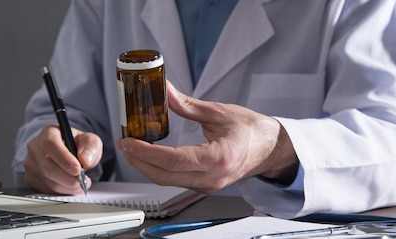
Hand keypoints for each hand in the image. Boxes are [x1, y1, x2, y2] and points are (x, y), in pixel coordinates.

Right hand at [24, 125, 102, 194]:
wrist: (69, 154)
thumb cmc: (77, 145)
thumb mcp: (90, 141)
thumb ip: (91, 146)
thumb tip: (85, 159)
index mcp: (48, 132)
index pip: (50, 144)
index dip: (64, 159)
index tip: (78, 169)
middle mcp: (35, 147)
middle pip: (47, 166)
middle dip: (68, 178)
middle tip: (83, 181)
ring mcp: (31, 163)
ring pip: (48, 181)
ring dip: (67, 186)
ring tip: (80, 183)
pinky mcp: (31, 178)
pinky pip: (46, 189)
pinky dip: (62, 191)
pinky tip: (70, 186)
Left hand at [116, 81, 298, 193]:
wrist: (271, 149)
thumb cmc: (251, 130)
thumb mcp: (218, 113)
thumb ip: (187, 105)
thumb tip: (164, 91)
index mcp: (217, 158)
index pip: (172, 161)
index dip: (146, 152)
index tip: (128, 141)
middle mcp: (212, 177)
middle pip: (163, 176)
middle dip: (138, 160)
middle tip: (124, 143)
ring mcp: (208, 185)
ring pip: (167, 181)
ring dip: (146, 165)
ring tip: (132, 147)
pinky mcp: (205, 186)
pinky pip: (175, 180)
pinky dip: (158, 168)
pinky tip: (150, 155)